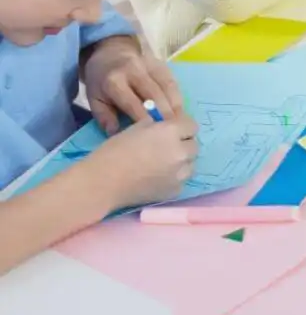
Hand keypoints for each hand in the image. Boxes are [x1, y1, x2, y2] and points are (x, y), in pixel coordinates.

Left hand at [81, 37, 182, 134]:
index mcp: (113, 81)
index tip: (153, 134)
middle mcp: (133, 70)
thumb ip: (104, 117)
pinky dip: (177, 97)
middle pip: (153, 94)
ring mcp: (149, 65)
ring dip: (175, 106)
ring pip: (166, 87)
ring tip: (181, 124)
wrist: (109, 53)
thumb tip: (115, 134)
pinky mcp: (160, 64)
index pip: (132, 103)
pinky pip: (172, 82)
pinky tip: (180, 111)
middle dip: (164, 114)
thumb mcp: (94, 98)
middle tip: (172, 132)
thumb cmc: (101, 81)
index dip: (144, 118)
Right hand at [82, 114, 199, 209]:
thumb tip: (167, 124)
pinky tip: (157, 177)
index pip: (191, 126)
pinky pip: (181, 180)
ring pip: (190, 163)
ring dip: (181, 161)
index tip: (173, 130)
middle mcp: (181, 152)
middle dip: (183, 144)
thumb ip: (157, 125)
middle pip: (193, 145)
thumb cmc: (114, 151)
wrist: (102, 183)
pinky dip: (173, 177)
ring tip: (161, 163)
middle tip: (165, 147)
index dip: (182, 127)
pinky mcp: (176, 190)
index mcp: (171, 132)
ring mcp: (181, 174)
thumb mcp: (136, 128)